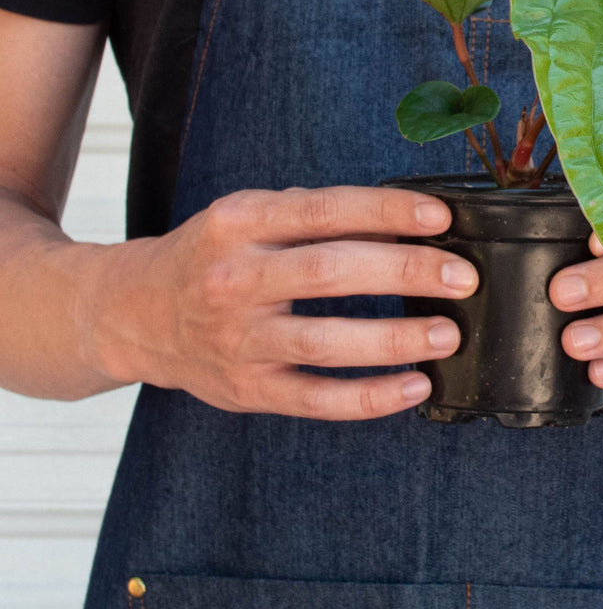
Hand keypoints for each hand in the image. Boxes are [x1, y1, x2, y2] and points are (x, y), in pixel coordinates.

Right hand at [78, 186, 476, 419]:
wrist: (134, 313)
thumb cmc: (212, 255)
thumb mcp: (251, 216)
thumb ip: (317, 216)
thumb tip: (406, 222)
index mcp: (239, 221)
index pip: (325, 209)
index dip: (388, 211)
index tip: (441, 217)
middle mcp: (234, 278)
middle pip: (331, 272)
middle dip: (405, 271)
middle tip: (462, 277)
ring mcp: (238, 339)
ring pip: (325, 342)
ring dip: (394, 339)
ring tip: (447, 334)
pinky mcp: (246, 389)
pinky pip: (315, 399)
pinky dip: (369, 397)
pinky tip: (413, 387)